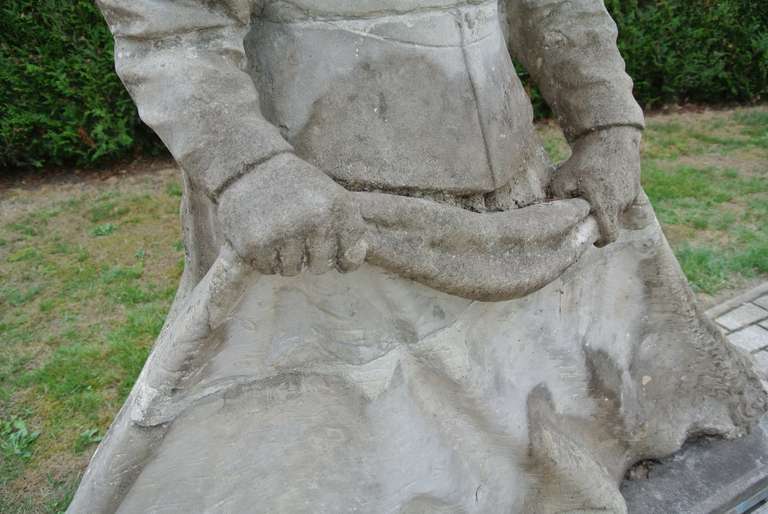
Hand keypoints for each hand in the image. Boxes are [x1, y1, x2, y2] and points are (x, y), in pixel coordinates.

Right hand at [217, 154, 366, 275]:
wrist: (252, 165)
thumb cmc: (298, 187)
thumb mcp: (332, 198)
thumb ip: (349, 230)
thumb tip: (350, 263)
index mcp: (338, 207)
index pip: (349, 258)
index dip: (338, 256)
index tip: (326, 243)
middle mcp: (315, 219)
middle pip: (319, 267)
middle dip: (308, 256)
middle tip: (295, 230)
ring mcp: (285, 231)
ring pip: (291, 270)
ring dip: (284, 258)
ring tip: (277, 230)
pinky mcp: (256, 242)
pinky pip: (267, 268)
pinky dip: (263, 258)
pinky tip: (261, 233)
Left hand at [550, 126, 641, 245]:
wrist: (609, 136)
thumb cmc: (583, 161)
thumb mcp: (562, 180)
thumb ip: (557, 201)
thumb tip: (553, 216)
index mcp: (606, 205)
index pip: (610, 235)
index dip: (601, 240)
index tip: (592, 238)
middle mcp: (621, 202)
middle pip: (613, 224)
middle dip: (601, 223)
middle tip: (588, 214)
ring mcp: (630, 194)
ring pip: (618, 211)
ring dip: (608, 208)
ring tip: (594, 192)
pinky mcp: (635, 186)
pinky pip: (624, 199)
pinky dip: (615, 197)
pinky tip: (603, 185)